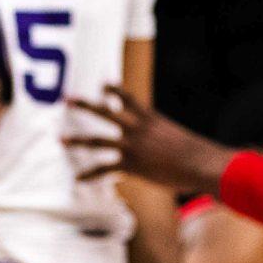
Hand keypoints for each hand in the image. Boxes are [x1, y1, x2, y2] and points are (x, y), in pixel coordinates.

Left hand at [67, 84, 234, 196]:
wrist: (201, 164)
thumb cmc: (197, 154)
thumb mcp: (179, 140)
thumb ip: (166, 141)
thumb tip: (168, 149)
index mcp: (150, 119)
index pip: (128, 98)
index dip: (113, 89)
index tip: (102, 83)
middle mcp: (137, 129)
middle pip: (105, 112)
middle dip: (85, 105)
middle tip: (67, 98)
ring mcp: (133, 146)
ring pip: (97, 139)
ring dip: (77, 139)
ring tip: (61, 139)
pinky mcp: (132, 164)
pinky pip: (105, 168)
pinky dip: (90, 174)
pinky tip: (77, 179)